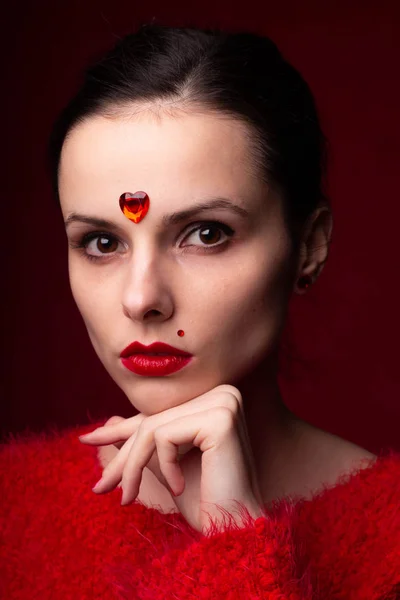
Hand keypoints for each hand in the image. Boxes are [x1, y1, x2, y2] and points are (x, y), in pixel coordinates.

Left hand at [78, 384, 264, 532]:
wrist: (232, 528)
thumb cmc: (205, 499)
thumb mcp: (165, 464)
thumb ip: (143, 441)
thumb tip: (110, 420)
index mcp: (214, 399)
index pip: (159, 415)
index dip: (122, 432)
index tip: (85, 439)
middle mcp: (223, 392)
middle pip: (154, 420)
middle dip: (123, 457)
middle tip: (99, 488)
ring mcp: (224, 402)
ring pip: (154, 428)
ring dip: (134, 466)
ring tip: (128, 497)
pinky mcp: (220, 418)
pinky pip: (165, 436)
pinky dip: (164, 466)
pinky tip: (180, 487)